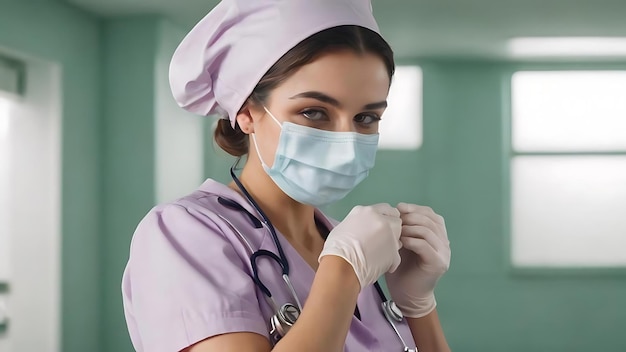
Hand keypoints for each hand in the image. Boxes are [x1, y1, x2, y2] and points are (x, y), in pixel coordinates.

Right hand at [319, 204, 401, 288]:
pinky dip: (391, 261)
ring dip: (393, 243)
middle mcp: (381, 219)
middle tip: (382, 239)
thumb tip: (363, 228)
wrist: (340, 266)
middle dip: (392, 229)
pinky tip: (381, 264)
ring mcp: (389, 234)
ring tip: (381, 252)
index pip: (386, 208)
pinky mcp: (394, 251)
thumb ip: (359, 223)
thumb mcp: (345, 226)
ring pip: (400, 235)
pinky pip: (398, 254)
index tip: (380, 226)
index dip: (385, 217)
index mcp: (367, 211)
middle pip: (396, 219)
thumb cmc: (336, 248)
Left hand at [385, 202, 450, 317]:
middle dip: (411, 216)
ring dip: (410, 227)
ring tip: (396, 230)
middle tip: (395, 218)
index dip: (415, 208)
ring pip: (428, 231)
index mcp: (438, 235)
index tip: (399, 207)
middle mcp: (445, 243)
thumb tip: (396, 209)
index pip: (431, 214)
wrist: (407, 295)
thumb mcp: (403, 243)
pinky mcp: (438, 263)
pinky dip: (411, 240)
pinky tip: (400, 241)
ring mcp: (444, 253)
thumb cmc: (402, 269)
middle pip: (430, 220)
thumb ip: (404, 227)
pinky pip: (425, 245)